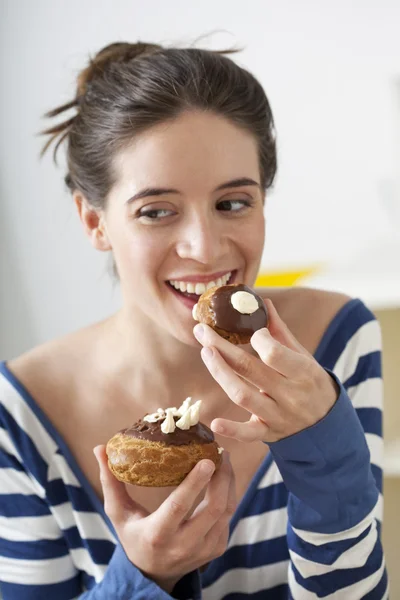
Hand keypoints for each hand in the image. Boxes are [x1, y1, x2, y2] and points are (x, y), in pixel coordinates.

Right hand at [93, 446, 235, 592]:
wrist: (154, 573)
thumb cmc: (134, 535)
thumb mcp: (118, 513)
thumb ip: (110, 481)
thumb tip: (99, 448)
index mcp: (158, 534)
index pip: (179, 507)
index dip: (194, 483)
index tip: (207, 460)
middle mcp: (184, 545)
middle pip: (214, 508)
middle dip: (222, 477)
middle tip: (220, 451)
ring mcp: (204, 549)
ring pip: (226, 511)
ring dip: (229, 482)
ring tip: (224, 458)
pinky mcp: (217, 548)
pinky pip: (229, 516)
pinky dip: (229, 493)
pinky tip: (223, 476)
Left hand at [193, 298, 338, 443]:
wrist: (328, 423)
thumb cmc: (311, 382)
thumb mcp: (303, 356)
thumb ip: (281, 332)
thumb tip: (264, 303)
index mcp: (303, 371)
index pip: (274, 353)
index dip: (258, 338)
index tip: (250, 330)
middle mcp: (290, 395)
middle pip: (249, 369)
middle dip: (222, 347)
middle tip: (202, 331)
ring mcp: (278, 416)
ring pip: (243, 395)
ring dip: (220, 373)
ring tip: (205, 353)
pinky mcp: (268, 433)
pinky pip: (248, 434)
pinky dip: (231, 430)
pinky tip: (214, 421)